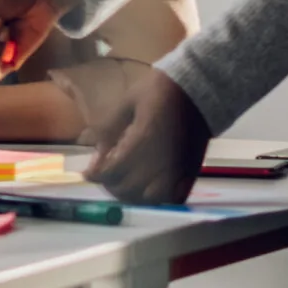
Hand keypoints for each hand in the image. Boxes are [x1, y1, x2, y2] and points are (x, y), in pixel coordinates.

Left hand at [81, 67, 211, 204]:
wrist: (199, 87)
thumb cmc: (158, 90)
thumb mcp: (126, 103)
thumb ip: (109, 130)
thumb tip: (97, 155)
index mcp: (143, 139)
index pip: (112, 171)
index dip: (95, 175)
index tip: (88, 172)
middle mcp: (162, 159)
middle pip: (128, 189)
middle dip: (110, 185)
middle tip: (105, 176)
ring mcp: (179, 168)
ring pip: (151, 199)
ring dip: (134, 196)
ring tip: (125, 185)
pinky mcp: (192, 171)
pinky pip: (176, 197)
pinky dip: (159, 200)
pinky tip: (148, 190)